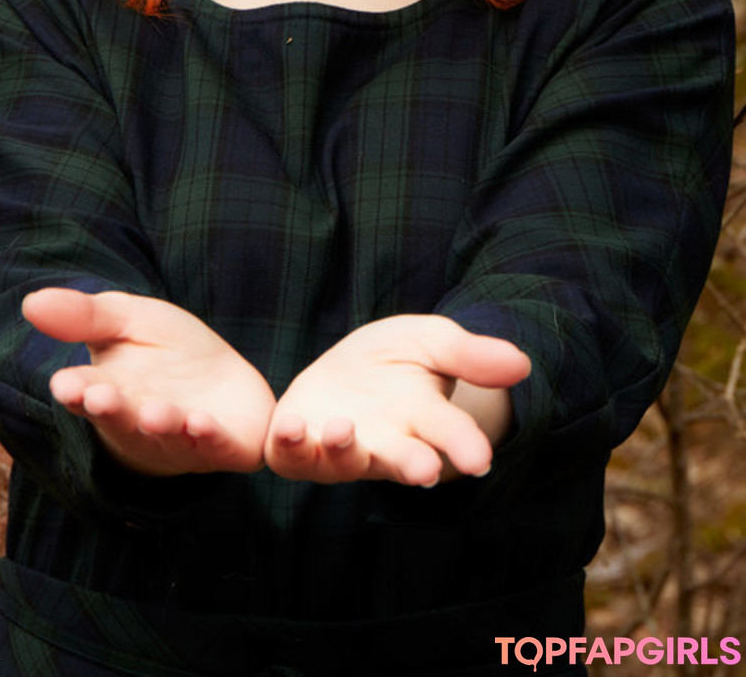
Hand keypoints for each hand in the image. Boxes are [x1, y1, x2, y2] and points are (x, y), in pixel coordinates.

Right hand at [23, 288, 275, 476]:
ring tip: (155, 413)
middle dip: (112, 410)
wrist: (221, 382)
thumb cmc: (164, 351)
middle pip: (121, 418)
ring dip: (161, 425)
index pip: (84, 393)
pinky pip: (217, 447)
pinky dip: (210, 438)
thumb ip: (84, 315)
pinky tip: (203, 424)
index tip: (64, 383)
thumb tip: (30, 302)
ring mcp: (181, 439)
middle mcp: (139, 421)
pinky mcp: (224, 446)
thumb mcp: (125, 319)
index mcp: (108, 390)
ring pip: (167, 435)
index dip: (75, 390)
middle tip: (101, 397)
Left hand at [265, 314, 529, 486]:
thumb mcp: (433, 340)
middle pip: (402, 459)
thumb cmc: (398, 358)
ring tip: (343, 429)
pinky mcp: (299, 441)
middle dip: (413, 465)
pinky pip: (292, 455)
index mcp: (425, 420)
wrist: (349, 368)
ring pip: (345, 461)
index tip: (480, 459)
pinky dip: (290, 445)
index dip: (465, 445)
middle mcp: (386, 443)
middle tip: (426, 471)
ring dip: (344, 450)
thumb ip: (471, 354)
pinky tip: (291, 427)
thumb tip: (521, 364)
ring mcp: (342, 446)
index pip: (451, 433)